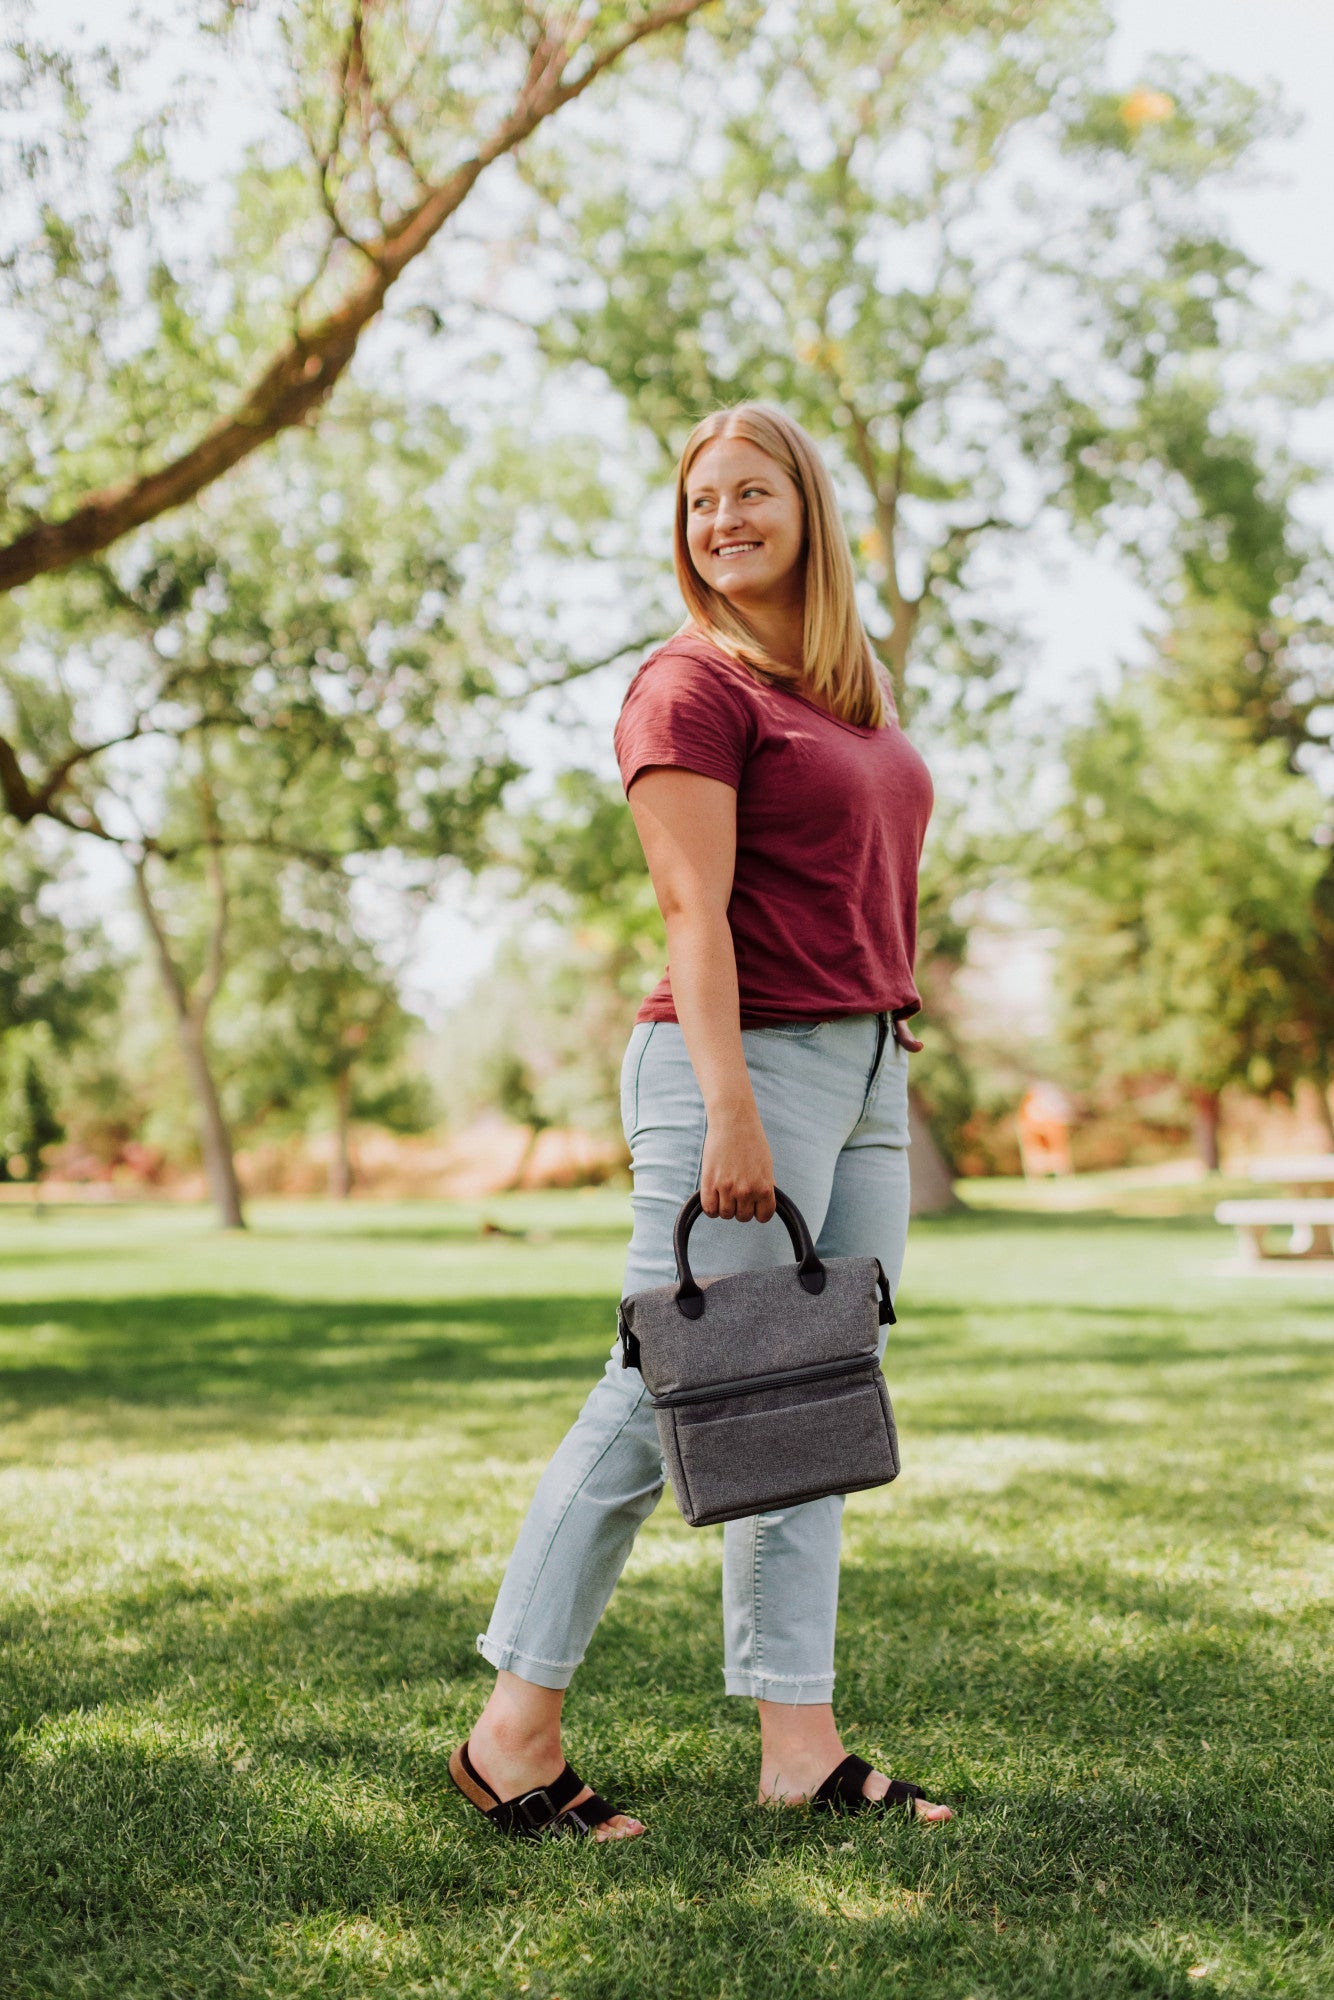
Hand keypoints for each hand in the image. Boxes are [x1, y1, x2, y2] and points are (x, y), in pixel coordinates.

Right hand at [700, 1105, 775, 1222]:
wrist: (733, 1121)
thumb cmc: (751, 1140)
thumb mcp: (766, 1165)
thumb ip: (766, 1186)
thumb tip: (765, 1203)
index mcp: (764, 1187)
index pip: (763, 1216)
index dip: (758, 1211)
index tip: (753, 1204)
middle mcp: (746, 1191)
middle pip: (742, 1217)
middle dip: (740, 1207)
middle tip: (737, 1193)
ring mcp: (727, 1188)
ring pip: (725, 1214)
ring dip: (725, 1207)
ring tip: (724, 1192)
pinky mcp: (709, 1183)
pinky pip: (709, 1209)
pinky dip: (711, 1208)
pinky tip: (713, 1196)